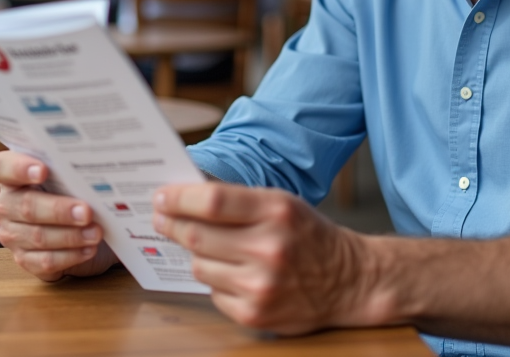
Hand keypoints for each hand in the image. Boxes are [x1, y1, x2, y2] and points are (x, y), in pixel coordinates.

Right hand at [0, 150, 118, 281]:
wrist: (87, 224)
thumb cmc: (77, 191)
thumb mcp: (74, 176)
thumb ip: (73, 169)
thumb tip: (95, 167)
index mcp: (13, 176)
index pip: (2, 167)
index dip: (19, 168)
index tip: (43, 170)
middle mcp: (8, 204)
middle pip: (26, 206)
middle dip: (59, 210)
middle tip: (86, 212)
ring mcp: (13, 234)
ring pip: (38, 236)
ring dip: (71, 235)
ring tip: (95, 232)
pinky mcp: (26, 259)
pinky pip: (45, 261)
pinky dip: (70, 255)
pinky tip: (88, 249)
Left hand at [152, 183, 383, 334]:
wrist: (349, 280)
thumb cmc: (309, 236)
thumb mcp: (282, 204)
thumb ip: (238, 200)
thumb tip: (183, 198)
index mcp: (277, 211)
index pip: (212, 201)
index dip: (178, 198)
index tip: (161, 196)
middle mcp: (269, 248)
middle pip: (197, 235)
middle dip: (171, 224)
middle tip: (161, 218)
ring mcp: (260, 285)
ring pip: (199, 265)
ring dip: (197, 255)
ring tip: (210, 247)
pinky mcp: (254, 314)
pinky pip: (213, 292)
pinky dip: (217, 281)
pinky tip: (234, 274)